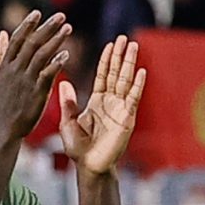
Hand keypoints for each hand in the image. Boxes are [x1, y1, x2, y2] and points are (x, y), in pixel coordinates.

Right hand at [0, 11, 74, 145]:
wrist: (4, 128)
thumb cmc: (2, 104)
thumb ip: (1, 54)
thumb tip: (3, 34)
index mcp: (5, 65)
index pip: (17, 40)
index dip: (27, 25)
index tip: (38, 13)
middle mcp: (15, 70)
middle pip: (31, 43)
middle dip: (47, 27)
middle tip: (61, 16)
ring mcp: (26, 81)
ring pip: (41, 55)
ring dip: (55, 40)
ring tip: (68, 28)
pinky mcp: (36, 93)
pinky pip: (48, 73)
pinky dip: (57, 62)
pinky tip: (66, 54)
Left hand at [57, 34, 147, 177]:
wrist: (89, 167)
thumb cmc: (78, 148)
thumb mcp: (68, 122)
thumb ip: (67, 103)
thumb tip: (63, 81)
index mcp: (96, 101)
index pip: (103, 75)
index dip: (107, 60)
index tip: (110, 44)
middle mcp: (110, 103)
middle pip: (116, 74)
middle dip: (120, 56)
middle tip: (125, 38)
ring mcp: (120, 109)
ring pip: (125, 81)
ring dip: (130, 64)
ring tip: (134, 46)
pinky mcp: (126, 119)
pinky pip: (132, 99)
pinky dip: (137, 85)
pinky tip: (141, 71)